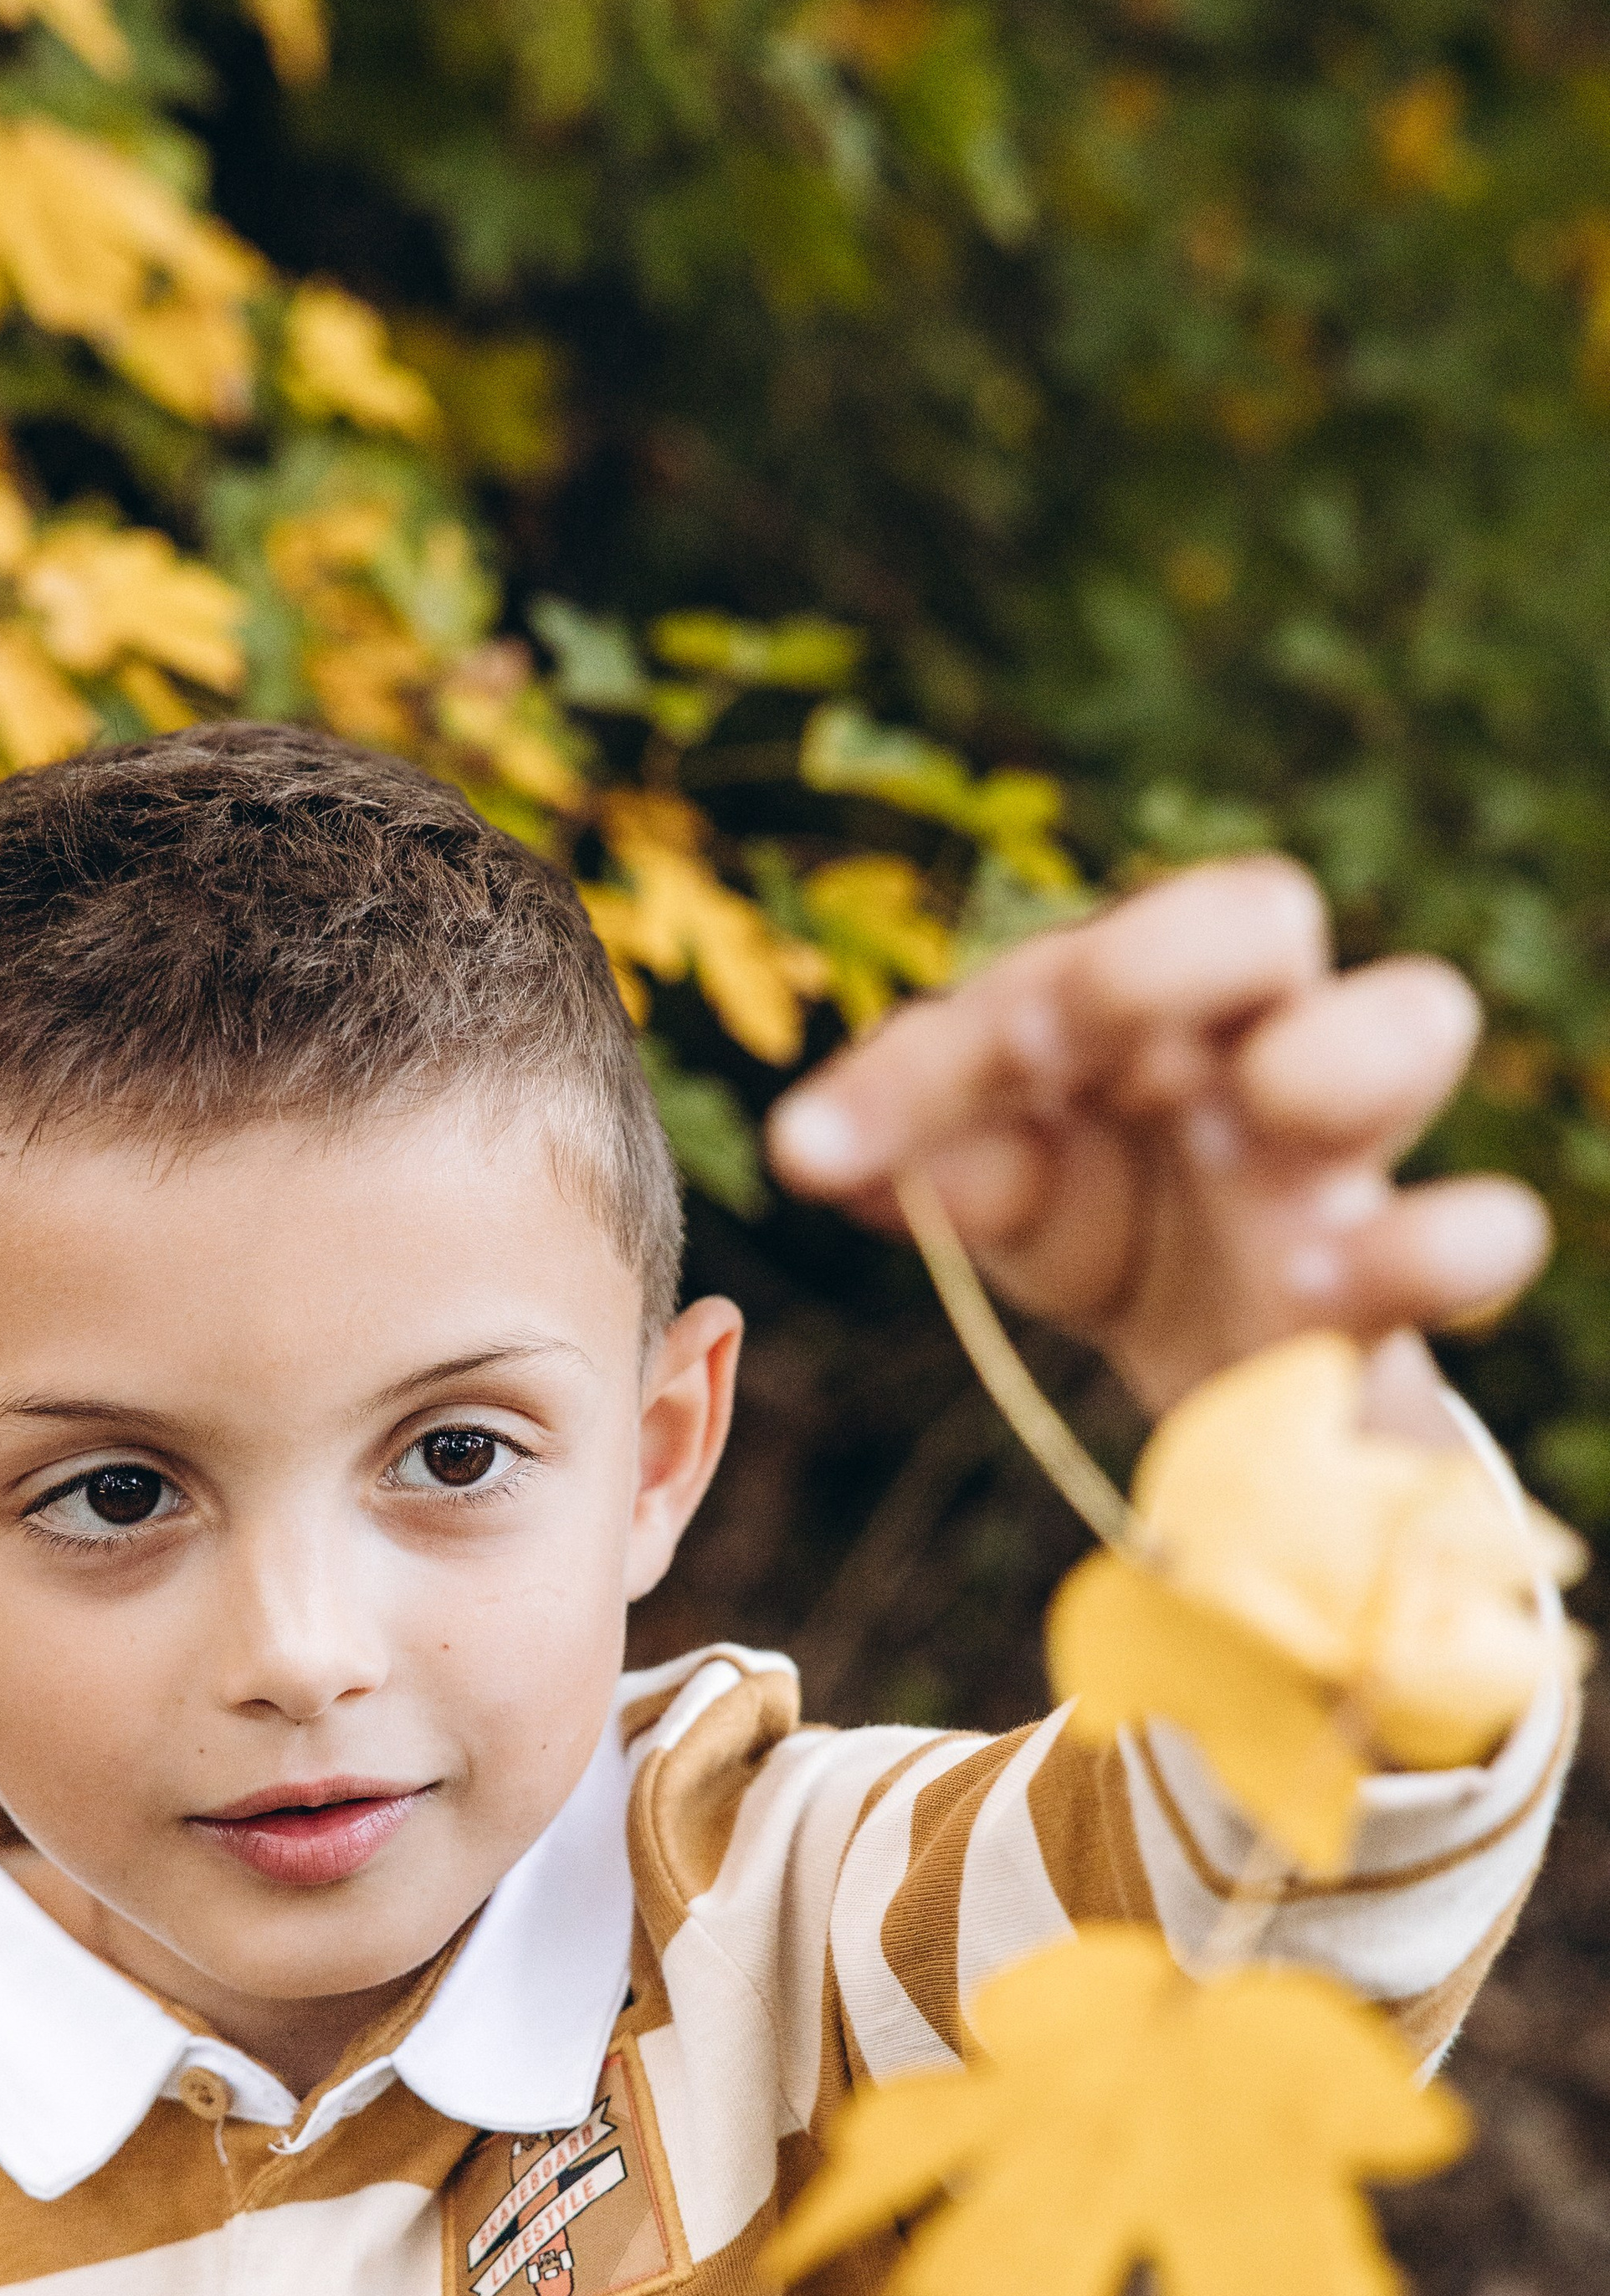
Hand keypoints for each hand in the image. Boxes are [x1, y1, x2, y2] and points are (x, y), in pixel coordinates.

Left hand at [765, 856, 1549, 1416]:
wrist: (1231, 1383)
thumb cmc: (1109, 1226)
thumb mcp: (1004, 1199)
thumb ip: (932, 1166)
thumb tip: (820, 1150)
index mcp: (1137, 1008)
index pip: (1045, 969)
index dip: (929, 1056)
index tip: (818, 1153)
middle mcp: (1255, 1041)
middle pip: (1257, 912)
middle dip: (1150, 959)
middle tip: (1043, 1043)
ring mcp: (1343, 1152)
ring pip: (1413, 1015)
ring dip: (1334, 1057)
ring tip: (1264, 1111)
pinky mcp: (1402, 1276)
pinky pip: (1477, 1232)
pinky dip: (1432, 1248)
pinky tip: (1326, 1296)